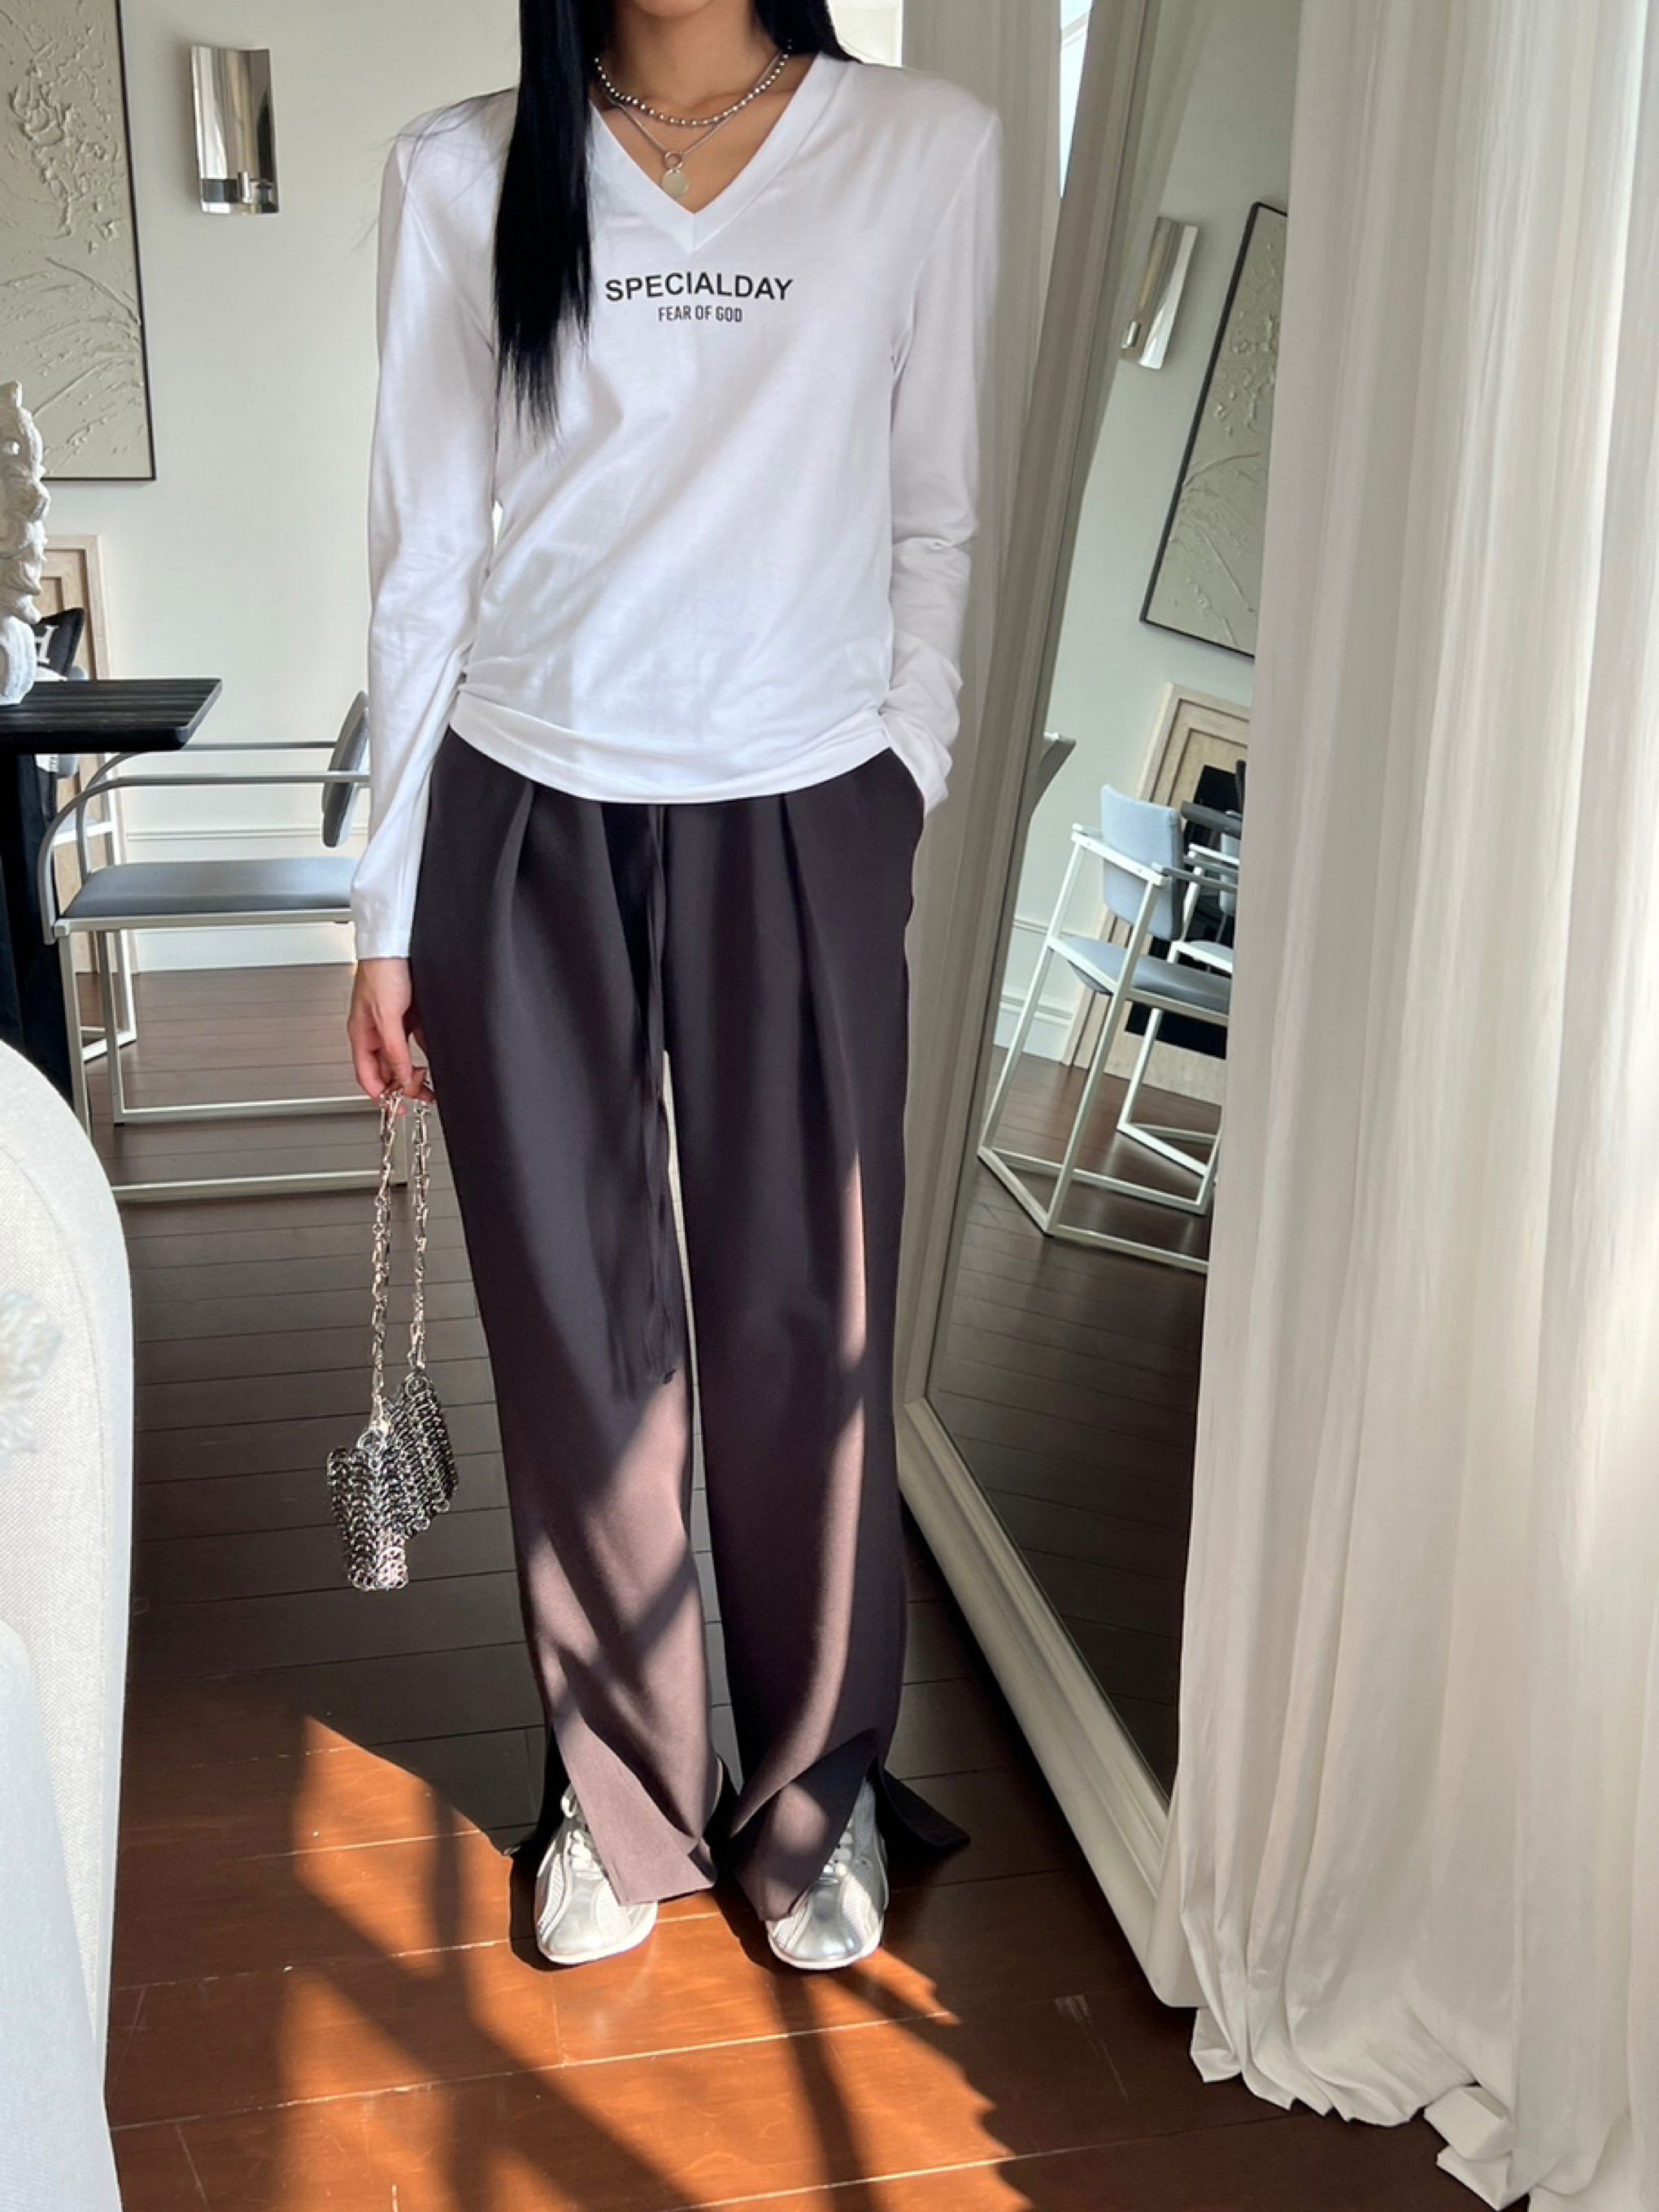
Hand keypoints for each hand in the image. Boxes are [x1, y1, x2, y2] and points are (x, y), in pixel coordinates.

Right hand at [347, 957, 431, 1101]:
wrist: (397, 943)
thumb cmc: (382, 971)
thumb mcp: (387, 1017)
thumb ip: (395, 1051)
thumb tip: (403, 1079)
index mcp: (361, 1034)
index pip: (367, 1076)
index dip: (382, 1096)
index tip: (399, 1108)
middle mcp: (375, 1032)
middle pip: (387, 1069)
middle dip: (403, 1085)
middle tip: (424, 1095)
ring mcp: (393, 1023)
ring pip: (403, 1057)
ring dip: (416, 1070)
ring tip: (432, 1082)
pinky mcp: (409, 1013)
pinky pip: (417, 1039)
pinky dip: (426, 1050)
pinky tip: (437, 1056)